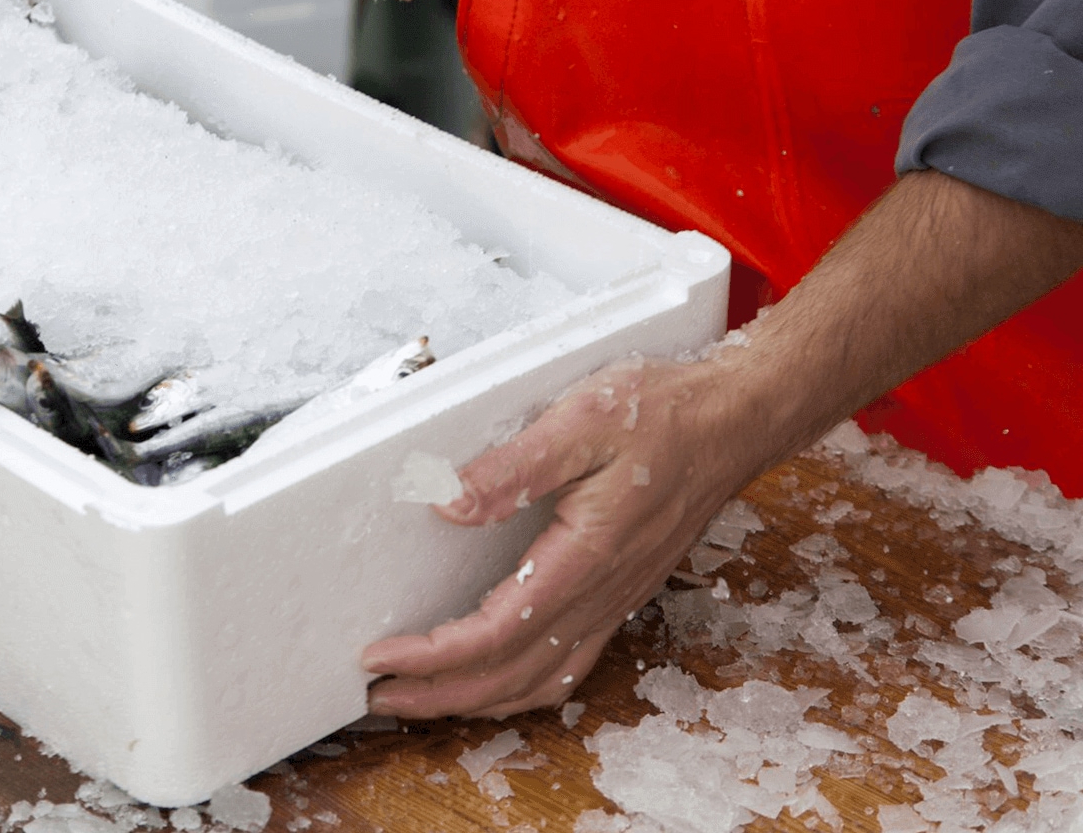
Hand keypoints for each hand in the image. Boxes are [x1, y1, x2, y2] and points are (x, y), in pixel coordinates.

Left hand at [362, 354, 764, 718]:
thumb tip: (446, 502)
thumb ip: (511, 469)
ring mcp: (614, 600)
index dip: (434, 654)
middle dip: (440, 694)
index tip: (381, 655)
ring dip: (477, 699)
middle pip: (511, 674)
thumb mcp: (581, 421)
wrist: (735, 420)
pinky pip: (568, 665)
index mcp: (585, 557)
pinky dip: (522, 688)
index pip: (498, 631)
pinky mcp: (620, 593)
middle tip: (378, 695)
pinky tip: (495, 681)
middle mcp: (601, 593)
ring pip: (541, 681)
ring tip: (421, 698)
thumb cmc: (664, 414)